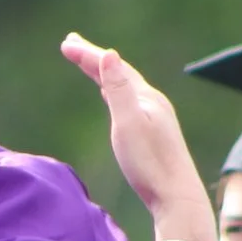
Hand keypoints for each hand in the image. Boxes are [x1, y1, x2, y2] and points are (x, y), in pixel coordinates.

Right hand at [61, 34, 215, 240]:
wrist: (176, 197)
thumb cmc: (150, 164)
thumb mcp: (128, 124)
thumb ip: (118, 90)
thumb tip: (109, 53)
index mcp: (147, 97)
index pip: (113, 67)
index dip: (88, 54)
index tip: (65, 44)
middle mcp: (153, 102)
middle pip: (120, 72)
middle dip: (95, 57)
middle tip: (72, 42)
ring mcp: (156, 117)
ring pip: (125, 86)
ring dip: (104, 73)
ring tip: (89, 64)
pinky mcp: (155, 133)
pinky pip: (130, 101)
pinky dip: (115, 91)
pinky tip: (111, 97)